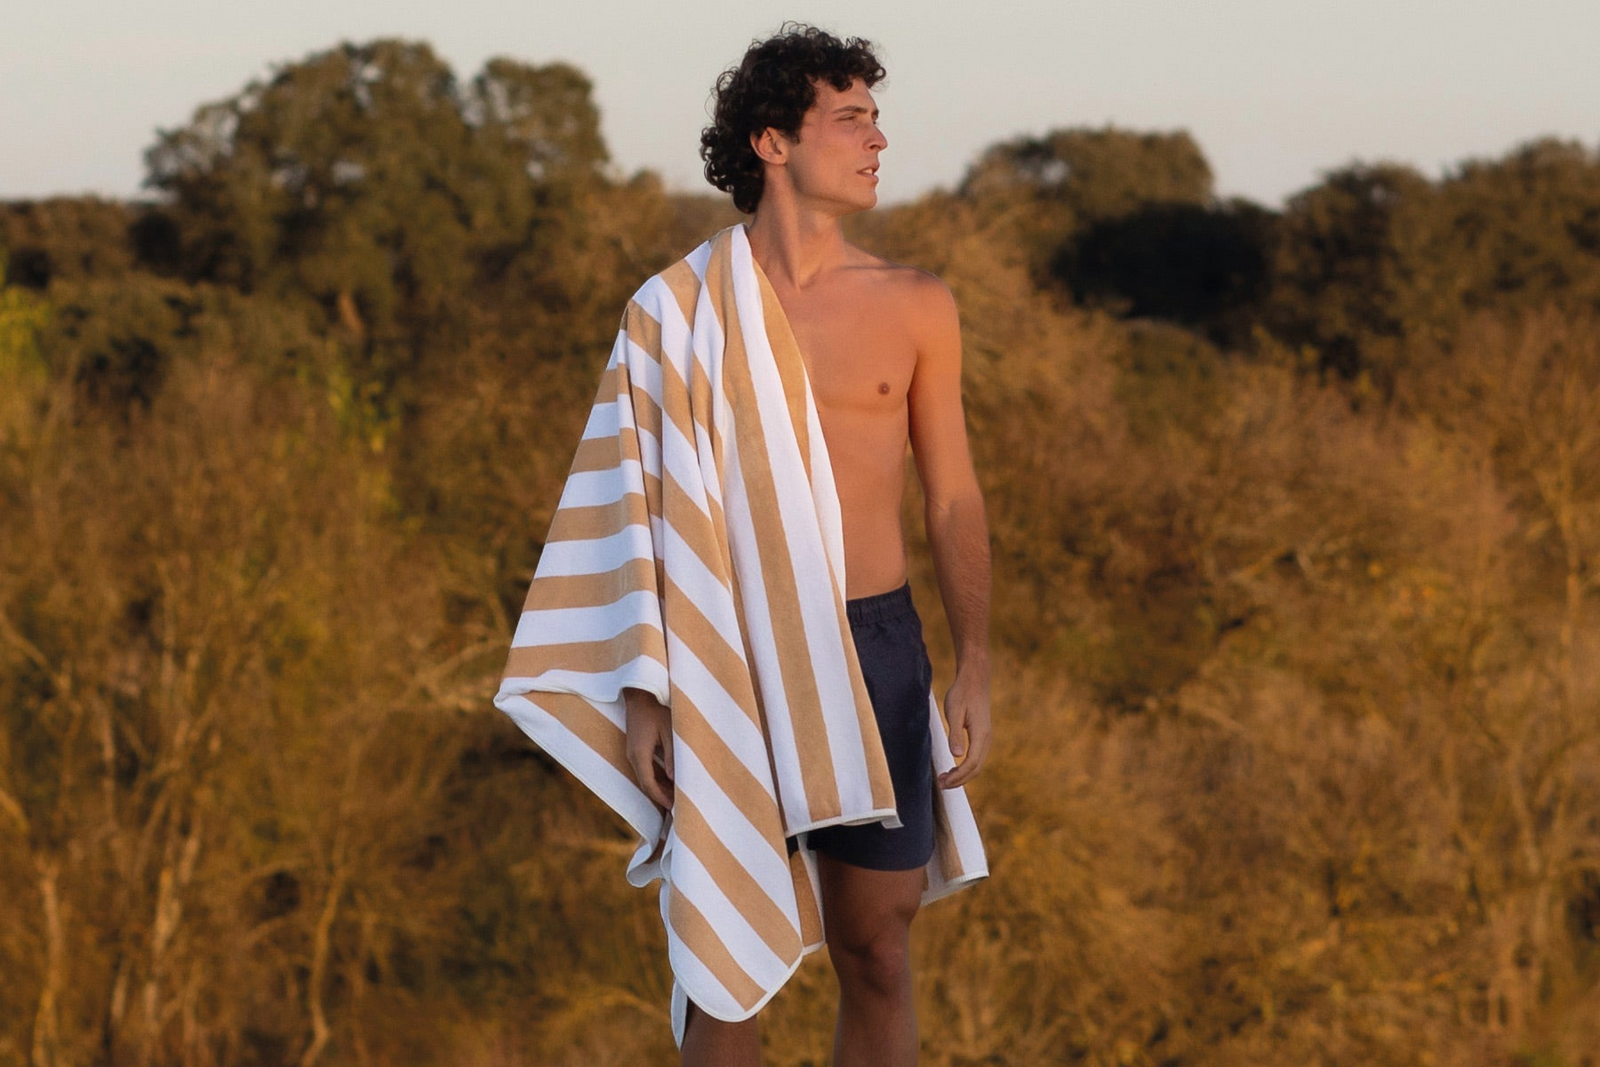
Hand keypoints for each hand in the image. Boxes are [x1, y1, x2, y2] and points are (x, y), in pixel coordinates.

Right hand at [624, 689, 674, 808]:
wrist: (639, 695)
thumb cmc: (656, 710)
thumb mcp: (669, 732)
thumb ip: (671, 755)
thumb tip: (674, 779)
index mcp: (639, 754)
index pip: (648, 784)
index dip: (660, 798)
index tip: (674, 807)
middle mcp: (632, 756)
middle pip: (645, 784)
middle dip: (660, 796)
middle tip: (677, 806)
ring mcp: (632, 752)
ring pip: (645, 777)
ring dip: (658, 788)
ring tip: (675, 797)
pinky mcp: (635, 748)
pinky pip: (644, 769)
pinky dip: (656, 778)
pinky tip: (668, 781)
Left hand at [937, 668, 990, 789]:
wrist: (975, 680)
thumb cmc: (962, 693)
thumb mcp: (954, 711)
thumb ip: (955, 733)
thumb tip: (957, 755)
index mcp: (980, 734)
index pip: (971, 763)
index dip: (958, 776)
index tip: (944, 782)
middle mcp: (986, 739)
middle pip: (976, 769)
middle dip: (959, 780)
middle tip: (941, 785)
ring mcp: (985, 738)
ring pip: (977, 764)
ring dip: (962, 775)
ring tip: (944, 779)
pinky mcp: (981, 735)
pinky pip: (976, 757)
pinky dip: (965, 767)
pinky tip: (953, 767)